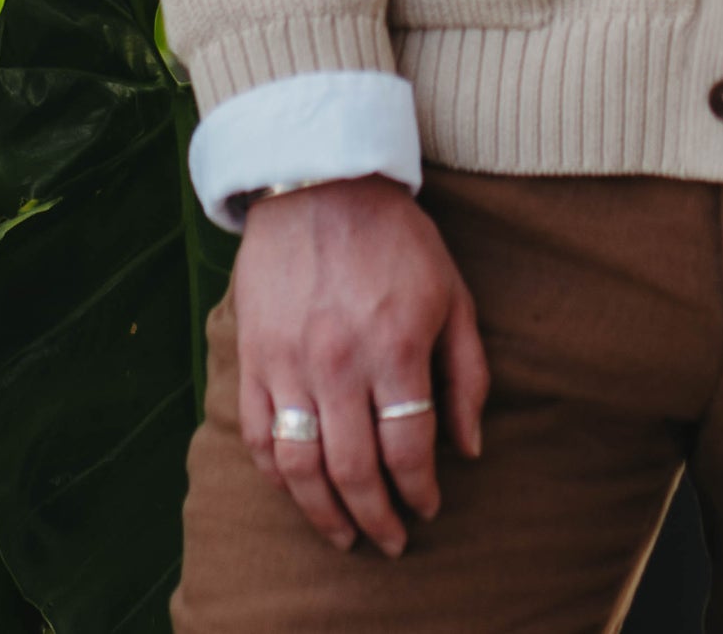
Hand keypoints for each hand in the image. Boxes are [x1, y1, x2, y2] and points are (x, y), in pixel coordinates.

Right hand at [234, 175, 488, 557]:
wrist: (321, 182)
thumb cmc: (397, 237)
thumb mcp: (453, 292)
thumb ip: (467, 371)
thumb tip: (469, 446)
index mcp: (396, 345)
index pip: (408, 447)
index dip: (420, 489)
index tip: (428, 507)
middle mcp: (340, 362)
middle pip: (354, 470)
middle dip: (376, 518)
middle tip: (389, 541)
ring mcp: (289, 362)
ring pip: (301, 467)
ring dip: (323, 514)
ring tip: (343, 535)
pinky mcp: (253, 357)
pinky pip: (259, 437)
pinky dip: (278, 475)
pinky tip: (298, 489)